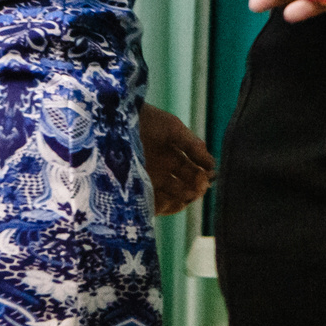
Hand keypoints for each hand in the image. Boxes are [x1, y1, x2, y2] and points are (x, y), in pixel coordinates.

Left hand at [138, 101, 216, 215]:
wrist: (113, 119)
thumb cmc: (143, 119)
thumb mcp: (172, 128)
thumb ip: (192, 145)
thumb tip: (212, 165)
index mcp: (171, 158)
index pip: (193, 175)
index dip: (203, 177)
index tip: (208, 176)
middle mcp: (160, 173)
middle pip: (184, 189)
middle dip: (196, 189)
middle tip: (201, 186)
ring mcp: (147, 182)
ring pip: (171, 200)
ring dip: (183, 199)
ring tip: (189, 193)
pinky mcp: (133, 190)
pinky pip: (152, 205)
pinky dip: (164, 206)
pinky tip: (171, 199)